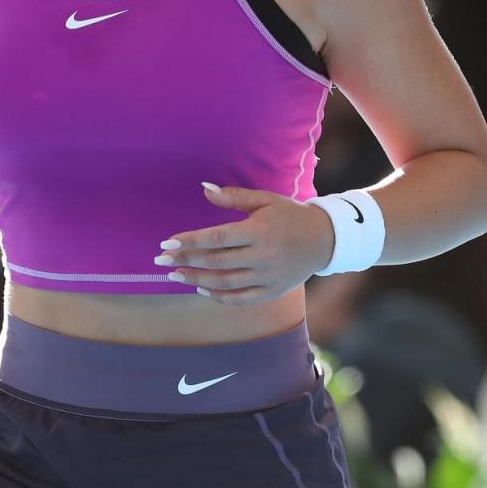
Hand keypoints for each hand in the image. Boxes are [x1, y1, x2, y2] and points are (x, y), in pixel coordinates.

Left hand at [155, 183, 335, 304]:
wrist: (325, 239)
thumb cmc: (291, 215)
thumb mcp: (266, 200)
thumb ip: (234, 197)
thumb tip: (204, 189)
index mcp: (260, 231)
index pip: (217, 238)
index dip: (189, 241)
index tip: (166, 244)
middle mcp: (263, 256)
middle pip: (216, 262)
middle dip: (185, 261)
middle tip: (161, 262)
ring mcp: (268, 277)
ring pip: (225, 283)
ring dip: (196, 280)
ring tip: (175, 276)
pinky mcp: (272, 291)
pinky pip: (241, 298)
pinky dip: (219, 296)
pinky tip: (201, 289)